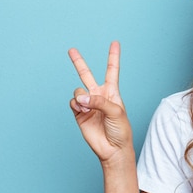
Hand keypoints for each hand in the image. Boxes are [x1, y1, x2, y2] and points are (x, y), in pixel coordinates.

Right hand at [68, 41, 133, 162]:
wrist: (113, 149)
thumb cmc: (121, 130)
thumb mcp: (116, 111)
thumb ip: (99, 101)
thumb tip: (80, 97)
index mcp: (112, 92)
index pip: (112, 70)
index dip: (113, 57)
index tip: (115, 43)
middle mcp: (99, 95)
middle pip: (87, 74)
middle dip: (78, 62)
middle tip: (71, 50)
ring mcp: (88, 104)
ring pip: (78, 91)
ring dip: (82, 97)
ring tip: (88, 107)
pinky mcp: (79, 113)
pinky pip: (73, 102)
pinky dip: (76, 105)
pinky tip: (83, 111)